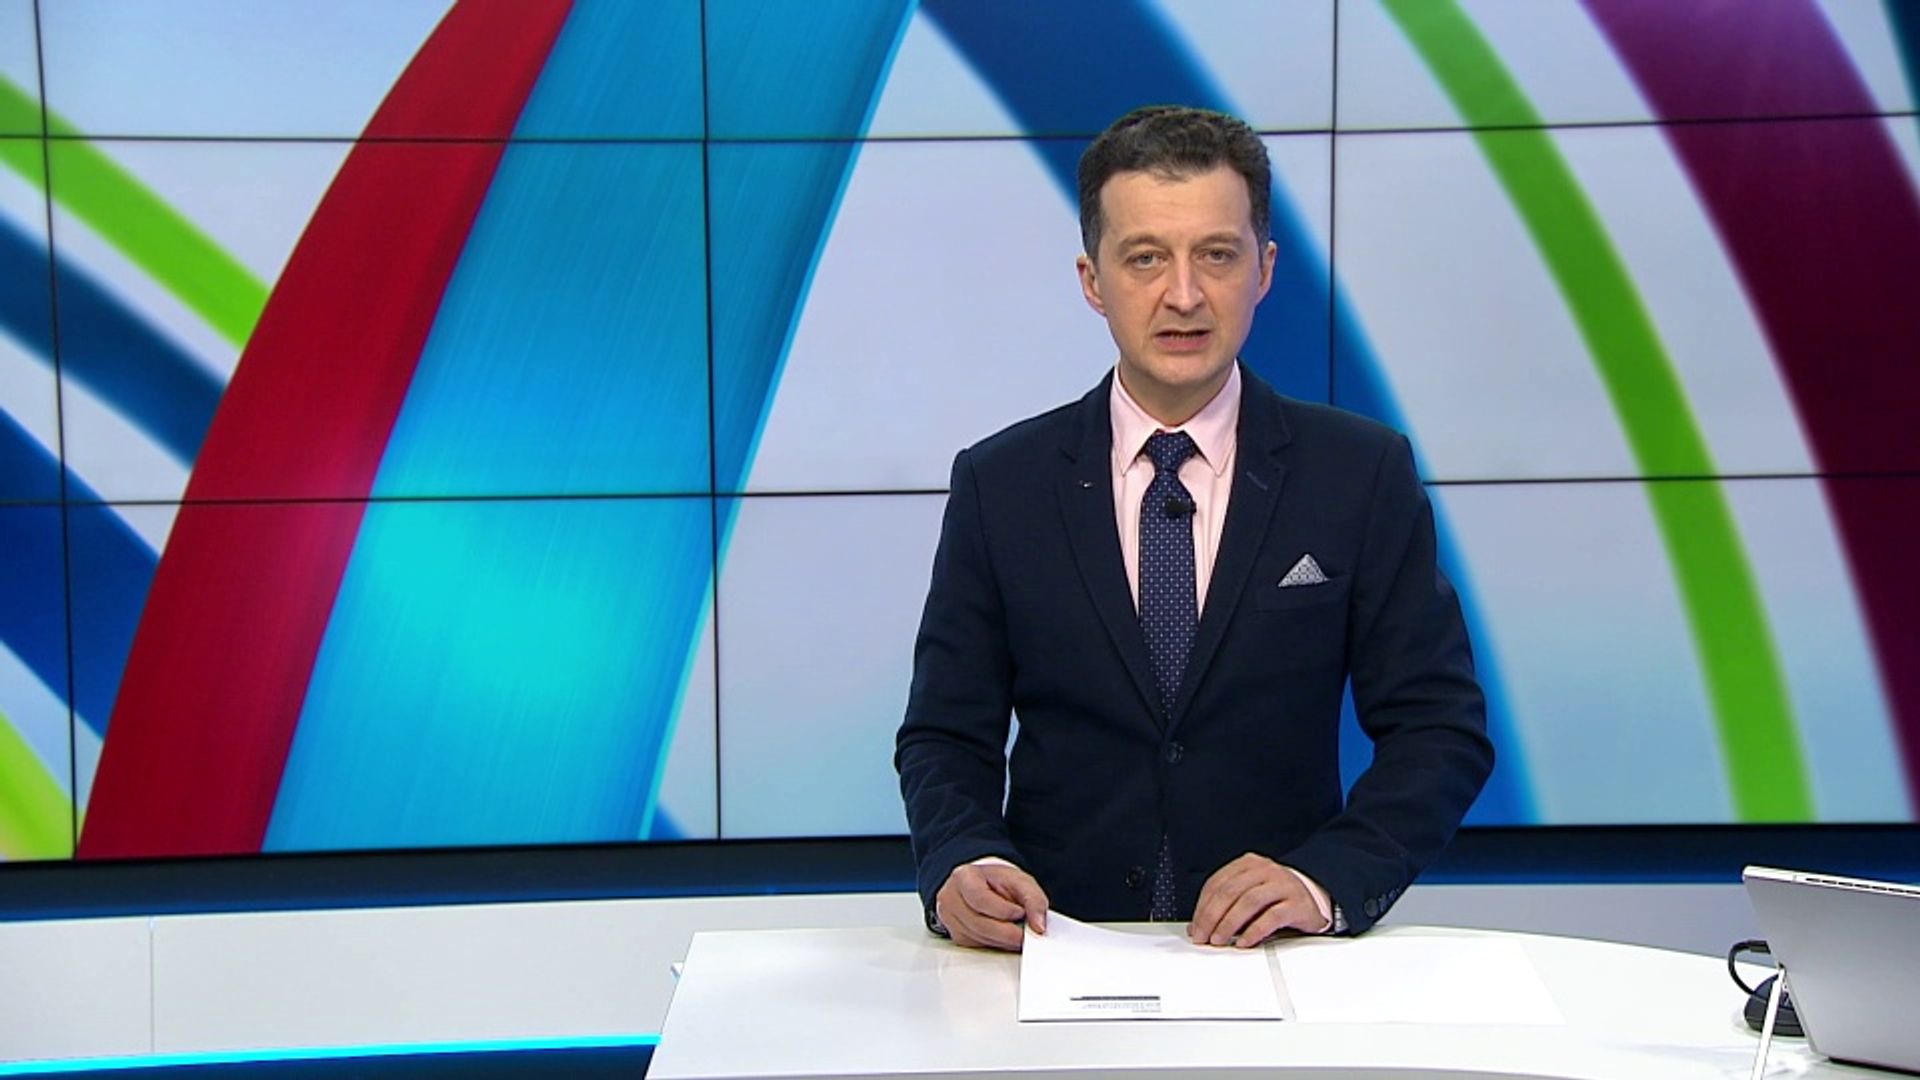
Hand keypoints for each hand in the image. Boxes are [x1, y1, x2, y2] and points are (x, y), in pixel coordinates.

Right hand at [935, 862, 1049, 950]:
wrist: (985, 885)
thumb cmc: (999, 882)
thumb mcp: (1021, 882)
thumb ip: (1034, 900)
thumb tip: (1039, 926)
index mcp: (964, 877)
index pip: (981, 899)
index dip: (1004, 911)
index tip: (1021, 913)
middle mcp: (950, 897)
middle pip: (979, 924)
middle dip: (1008, 932)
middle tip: (1025, 933)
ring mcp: (950, 918)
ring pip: (979, 938)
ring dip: (1003, 940)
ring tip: (1016, 931)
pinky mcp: (955, 935)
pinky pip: (977, 946)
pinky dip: (995, 943)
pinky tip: (1003, 934)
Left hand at [1189, 853, 1330, 947]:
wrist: (1313, 898)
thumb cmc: (1276, 898)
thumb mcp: (1249, 895)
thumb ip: (1225, 906)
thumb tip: (1197, 926)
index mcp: (1248, 864)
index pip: (1217, 883)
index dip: (1202, 907)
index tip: (1195, 927)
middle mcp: (1265, 870)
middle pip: (1230, 891)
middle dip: (1212, 916)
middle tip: (1204, 936)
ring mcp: (1282, 884)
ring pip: (1249, 901)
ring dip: (1229, 923)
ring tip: (1220, 940)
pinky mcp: (1297, 903)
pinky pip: (1272, 916)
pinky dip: (1254, 931)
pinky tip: (1244, 942)